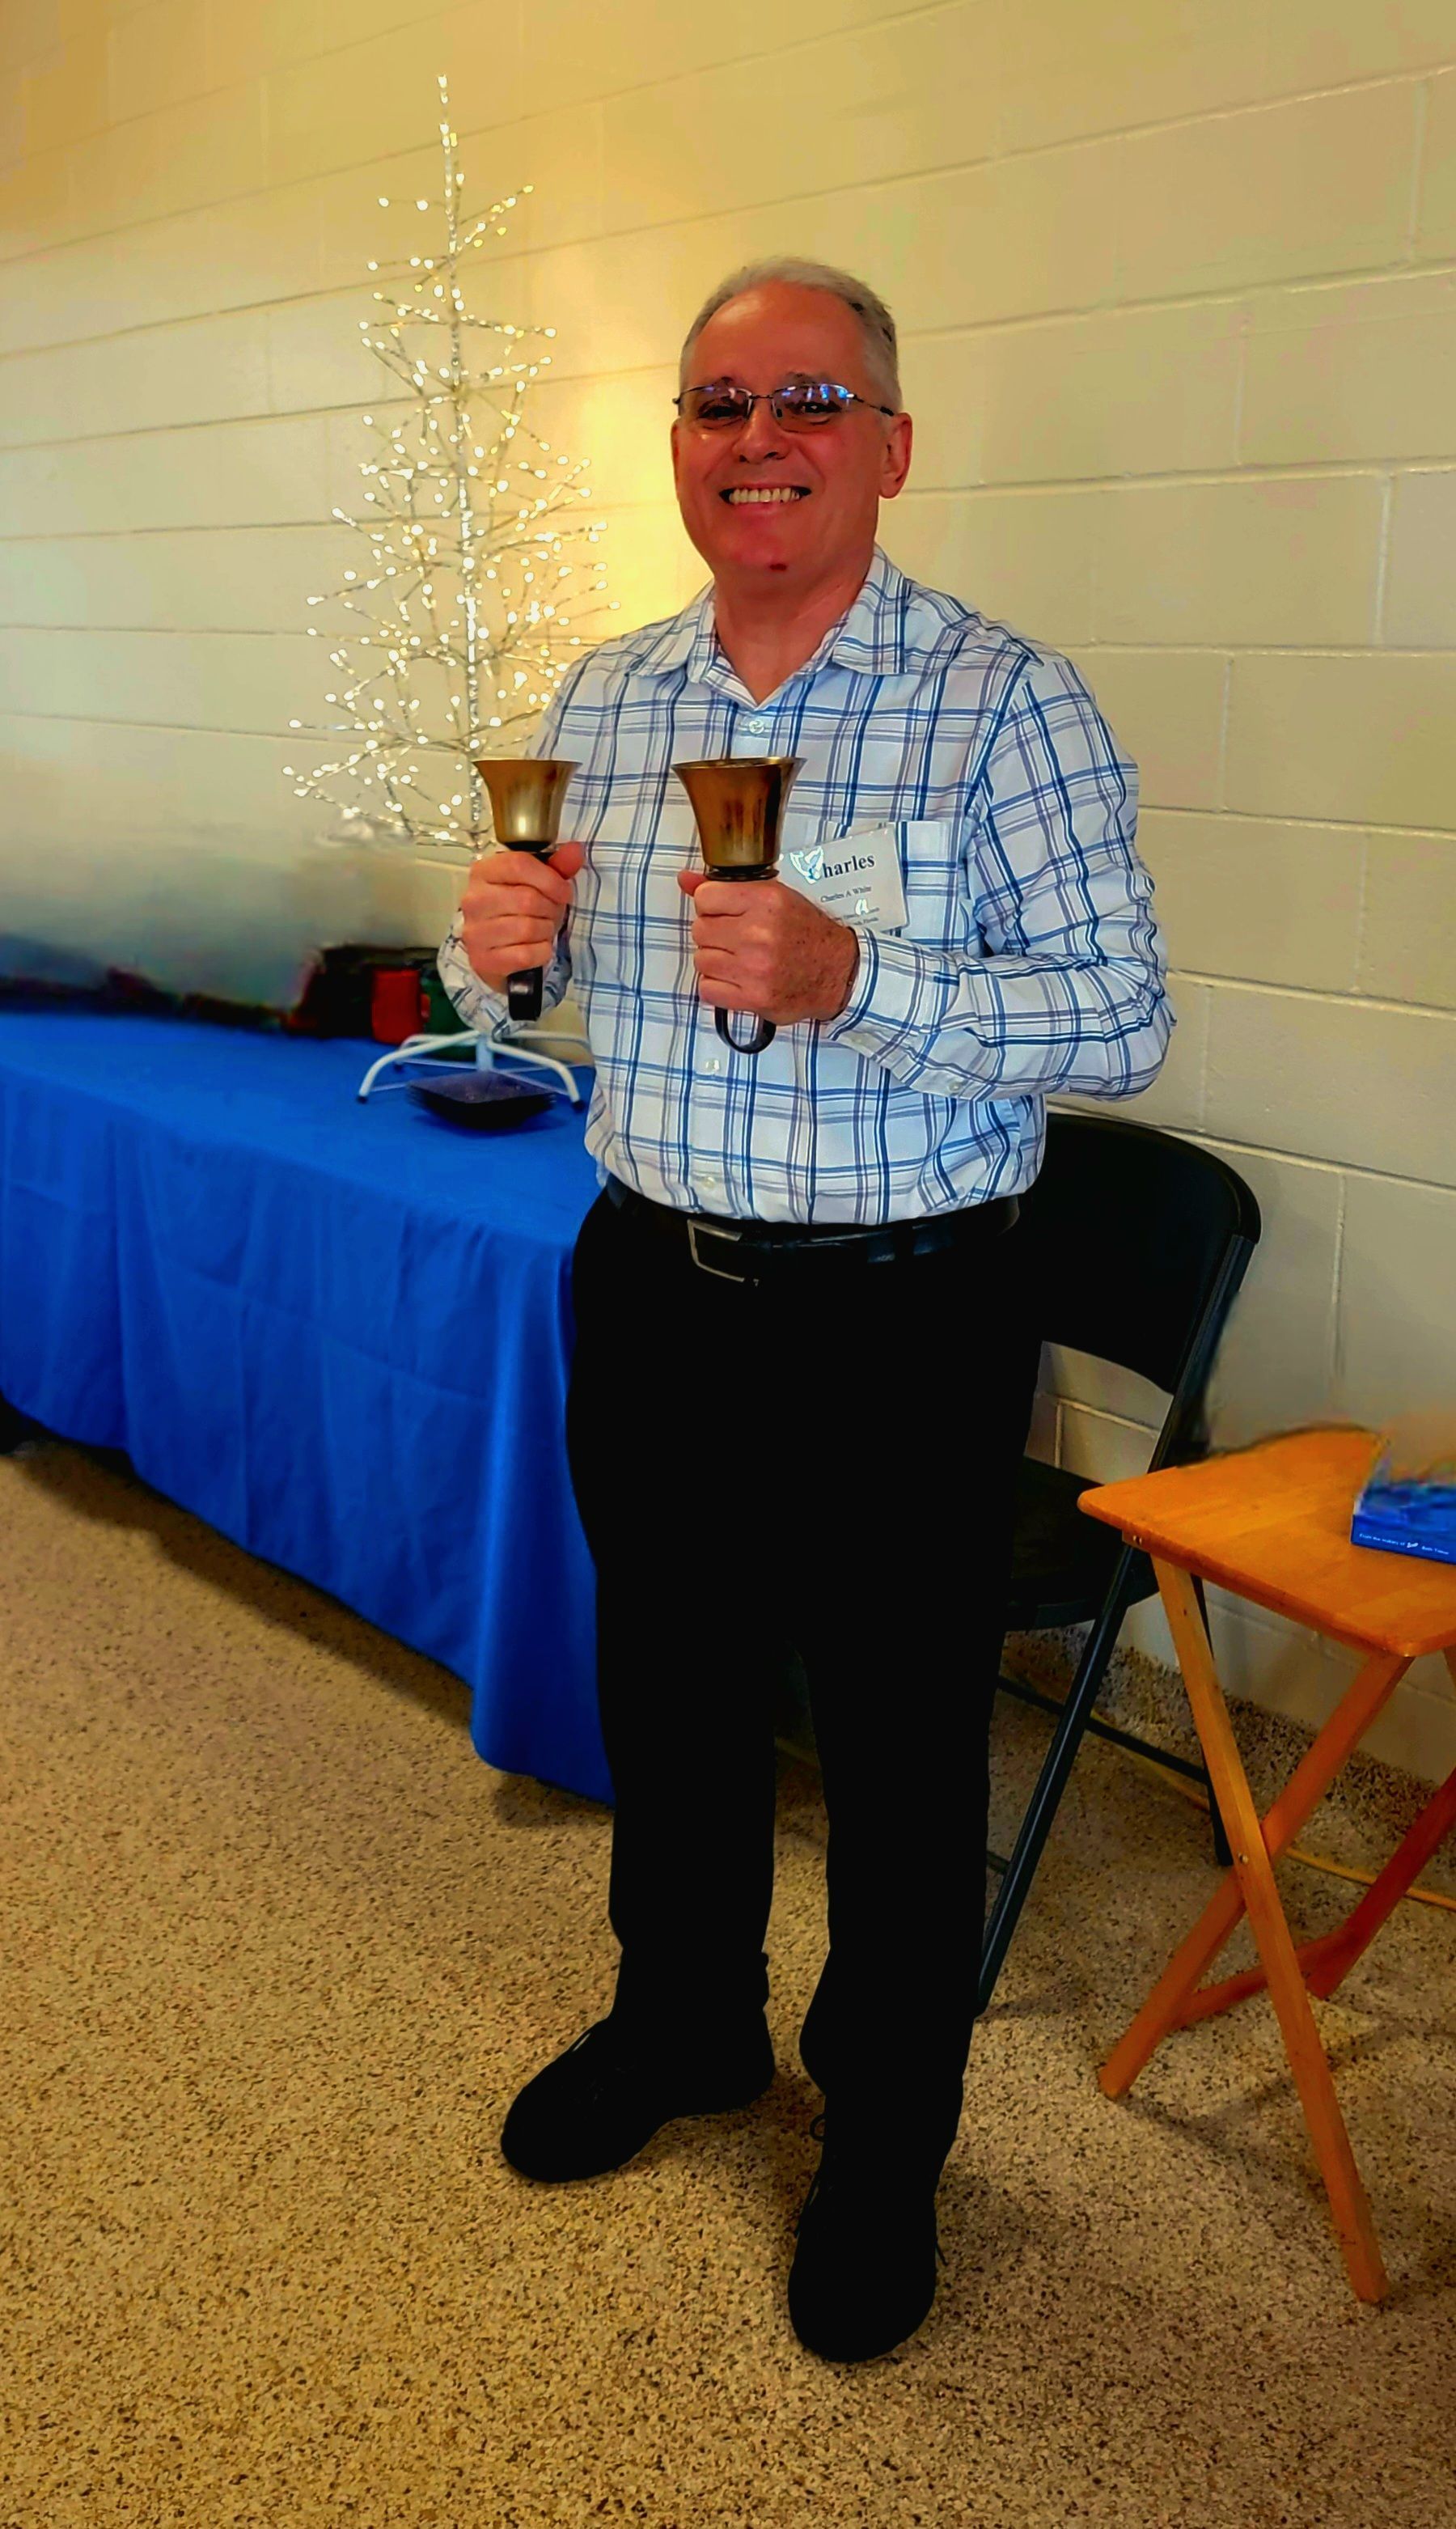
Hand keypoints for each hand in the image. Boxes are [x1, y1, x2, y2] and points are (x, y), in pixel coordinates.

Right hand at [461, 841, 584, 990]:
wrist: (498, 950)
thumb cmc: (518, 910)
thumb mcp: (537, 884)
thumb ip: (557, 867)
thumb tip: (576, 850)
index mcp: (484, 872)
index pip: (518, 865)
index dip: (550, 879)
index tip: (564, 891)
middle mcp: (473, 900)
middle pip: (527, 899)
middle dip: (551, 908)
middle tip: (551, 913)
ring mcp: (475, 931)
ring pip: (527, 928)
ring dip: (546, 931)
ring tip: (543, 929)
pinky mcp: (482, 959)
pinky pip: (525, 955)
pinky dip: (541, 952)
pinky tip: (536, 947)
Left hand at [678, 870, 859, 1024]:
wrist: (838, 972)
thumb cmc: (806, 934)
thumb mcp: (774, 897)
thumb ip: (726, 888)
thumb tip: (685, 879)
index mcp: (766, 900)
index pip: (705, 897)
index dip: (712, 906)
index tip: (725, 914)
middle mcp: (759, 932)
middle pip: (700, 929)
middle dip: (714, 934)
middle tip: (737, 939)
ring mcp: (755, 967)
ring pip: (701, 959)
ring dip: (716, 961)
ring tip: (740, 960)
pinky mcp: (753, 997)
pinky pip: (707, 988)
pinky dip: (718, 986)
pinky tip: (737, 979)